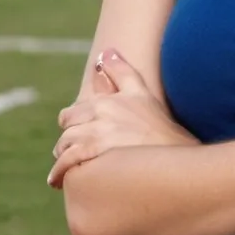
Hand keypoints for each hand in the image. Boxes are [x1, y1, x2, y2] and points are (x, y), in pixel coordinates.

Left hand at [48, 49, 195, 188]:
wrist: (176, 159)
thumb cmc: (160, 127)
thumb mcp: (141, 94)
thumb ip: (120, 71)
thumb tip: (105, 52)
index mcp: (108, 101)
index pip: (73, 113)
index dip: (74, 125)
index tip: (79, 136)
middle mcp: (101, 113)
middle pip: (67, 128)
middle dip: (67, 141)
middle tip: (72, 154)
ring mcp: (97, 134)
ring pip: (64, 146)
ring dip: (62, 158)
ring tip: (66, 170)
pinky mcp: (94, 156)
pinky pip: (66, 163)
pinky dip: (59, 173)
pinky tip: (60, 181)